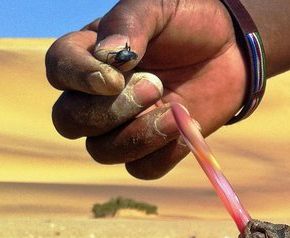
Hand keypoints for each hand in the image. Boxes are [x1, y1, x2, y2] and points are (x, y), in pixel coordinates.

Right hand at [45, 0, 247, 178]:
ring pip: (103, 151)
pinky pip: (142, 169)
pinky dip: (165, 155)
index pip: (58, 70)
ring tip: (178, 111)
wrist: (231, 49)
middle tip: (155, 85)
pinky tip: (190, 128)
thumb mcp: (158, 7)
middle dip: (111, 111)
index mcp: (89, 53)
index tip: (113, 78)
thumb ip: (130, 24)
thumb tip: (108, 54)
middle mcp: (96, 94)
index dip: (77, 79)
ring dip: (139, 137)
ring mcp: (123, 125)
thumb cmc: (188, 21)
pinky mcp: (153, 147)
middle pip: (69, 121)